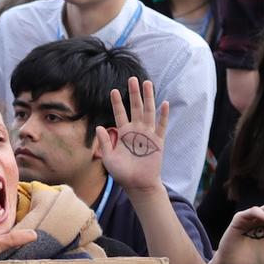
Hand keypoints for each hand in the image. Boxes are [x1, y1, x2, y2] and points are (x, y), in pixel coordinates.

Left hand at [92, 77, 168, 196]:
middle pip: (135, 108)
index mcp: (123, 133)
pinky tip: (164, 103)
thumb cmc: (122, 174)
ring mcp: (147, 134)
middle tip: (132, 79)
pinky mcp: (158, 141)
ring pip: (148, 112)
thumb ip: (105, 142)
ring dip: (148, 98)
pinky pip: (161, 126)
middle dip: (134, 93)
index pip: (120, 114)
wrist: (138, 185)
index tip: (114, 90)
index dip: (117, 102)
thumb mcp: (108, 158)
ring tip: (147, 83)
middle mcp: (136, 131)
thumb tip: (99, 126)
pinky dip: (163, 115)